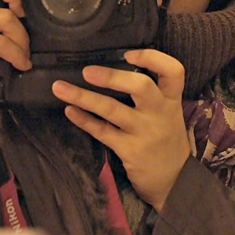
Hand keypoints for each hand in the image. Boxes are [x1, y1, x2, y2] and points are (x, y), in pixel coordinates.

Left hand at [52, 49, 189, 212]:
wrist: (175, 181)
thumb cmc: (166, 139)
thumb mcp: (168, 113)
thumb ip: (152, 94)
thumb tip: (115, 68)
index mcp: (171, 99)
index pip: (173, 70)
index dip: (152, 57)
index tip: (128, 53)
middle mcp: (160, 112)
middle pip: (141, 87)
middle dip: (112, 77)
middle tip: (87, 71)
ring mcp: (144, 132)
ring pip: (112, 110)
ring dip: (84, 97)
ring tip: (59, 87)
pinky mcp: (130, 150)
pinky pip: (102, 131)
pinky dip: (84, 120)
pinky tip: (69, 110)